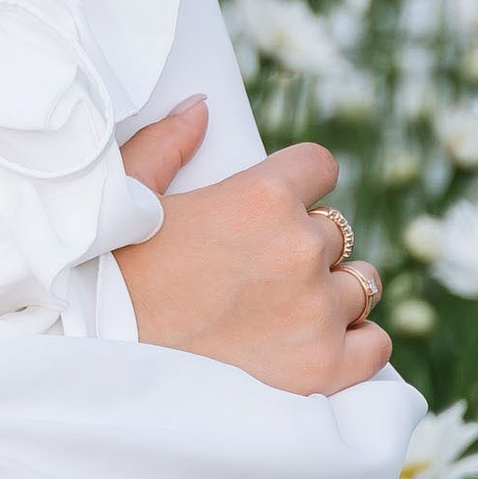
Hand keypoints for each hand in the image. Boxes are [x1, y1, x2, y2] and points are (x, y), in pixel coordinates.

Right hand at [112, 97, 391, 395]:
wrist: (102, 371)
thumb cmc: (107, 279)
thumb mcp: (126, 199)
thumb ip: (168, 143)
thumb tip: (201, 106)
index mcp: (261, 196)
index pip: (321, 166)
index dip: (299, 183)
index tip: (280, 206)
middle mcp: (300, 248)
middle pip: (335, 232)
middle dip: (304, 246)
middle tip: (258, 274)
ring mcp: (317, 311)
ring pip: (361, 284)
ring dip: (332, 292)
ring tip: (286, 310)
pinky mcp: (325, 368)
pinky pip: (375, 344)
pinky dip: (355, 344)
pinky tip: (318, 343)